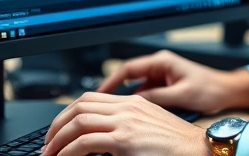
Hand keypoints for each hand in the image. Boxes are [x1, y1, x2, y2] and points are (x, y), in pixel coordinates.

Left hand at [41, 92, 207, 155]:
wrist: (200, 150)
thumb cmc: (179, 146)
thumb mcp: (149, 128)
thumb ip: (127, 128)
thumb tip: (102, 140)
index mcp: (133, 102)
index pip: (90, 98)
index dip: (68, 112)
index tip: (59, 129)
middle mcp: (127, 107)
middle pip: (79, 106)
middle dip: (56, 125)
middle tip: (48, 144)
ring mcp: (126, 122)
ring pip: (77, 122)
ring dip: (57, 139)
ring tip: (49, 154)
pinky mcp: (125, 140)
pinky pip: (85, 142)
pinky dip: (68, 151)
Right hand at [97, 50, 248, 113]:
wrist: (227, 91)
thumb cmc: (210, 88)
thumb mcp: (181, 94)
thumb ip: (157, 97)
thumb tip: (134, 102)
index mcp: (162, 61)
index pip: (128, 68)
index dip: (111, 80)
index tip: (99, 92)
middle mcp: (160, 66)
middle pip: (128, 77)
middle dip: (114, 90)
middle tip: (100, 104)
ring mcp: (162, 76)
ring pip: (136, 87)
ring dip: (126, 99)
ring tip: (114, 112)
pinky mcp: (165, 86)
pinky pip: (145, 93)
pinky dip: (137, 103)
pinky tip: (132, 114)